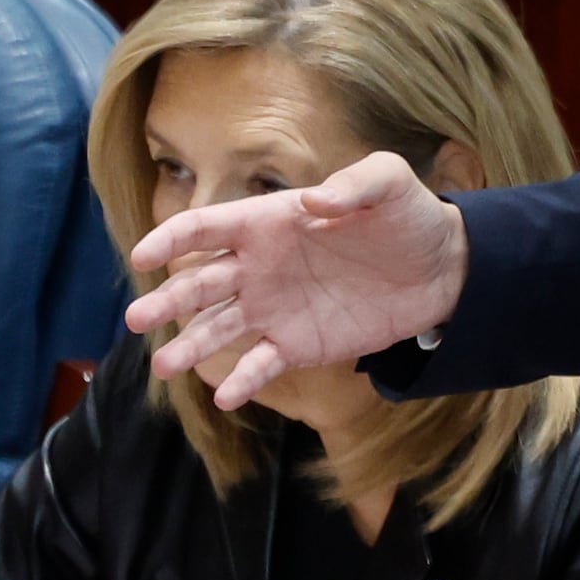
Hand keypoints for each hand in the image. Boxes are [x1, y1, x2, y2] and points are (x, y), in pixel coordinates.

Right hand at [128, 149, 466, 411]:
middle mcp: (259, 266)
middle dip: (166, 299)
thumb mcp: (390, 182)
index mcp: (269, 222)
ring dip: (189, 346)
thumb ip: (354, 184)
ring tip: (163, 366)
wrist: (442, 269)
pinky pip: (259, 364)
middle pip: (199, 282)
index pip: (206, 228)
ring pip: (217, 327)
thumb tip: (314, 202)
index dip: (171, 239)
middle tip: (137, 318)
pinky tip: (227, 398)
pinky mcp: (296, 344)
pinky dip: (242, 381)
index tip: (142, 256)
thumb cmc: (407, 216)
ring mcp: (274, 308)